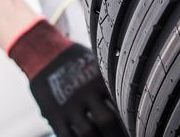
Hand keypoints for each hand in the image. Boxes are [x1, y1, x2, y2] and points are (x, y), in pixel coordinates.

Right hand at [8, 19, 126, 135]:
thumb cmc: (74, 58)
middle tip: (124, 136)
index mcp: (100, 79)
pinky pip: (66, 135)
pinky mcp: (54, 114)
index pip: (121, 102)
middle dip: (116, 133)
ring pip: (88, 132)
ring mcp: (69, 105)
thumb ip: (108, 80)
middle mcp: (86, 93)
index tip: (135, 126)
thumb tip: (127, 92)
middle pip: (107, 120)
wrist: (43, 52)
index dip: (129, 118)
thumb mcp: (95, 62)